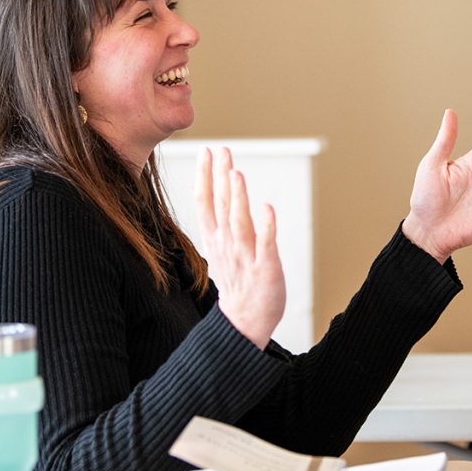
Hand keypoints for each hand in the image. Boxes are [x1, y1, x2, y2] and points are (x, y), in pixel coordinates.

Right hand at [195, 147, 285, 348]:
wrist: (245, 320)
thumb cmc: (237, 280)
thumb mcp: (221, 246)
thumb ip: (223, 218)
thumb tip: (225, 186)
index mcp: (215, 238)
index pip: (205, 202)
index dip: (204, 176)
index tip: (205, 152)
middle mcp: (227, 245)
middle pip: (221, 206)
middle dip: (220, 177)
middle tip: (222, 150)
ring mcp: (245, 257)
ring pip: (239, 224)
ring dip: (238, 199)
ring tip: (236, 174)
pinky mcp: (265, 268)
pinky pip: (265, 245)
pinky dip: (266, 227)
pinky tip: (267, 207)